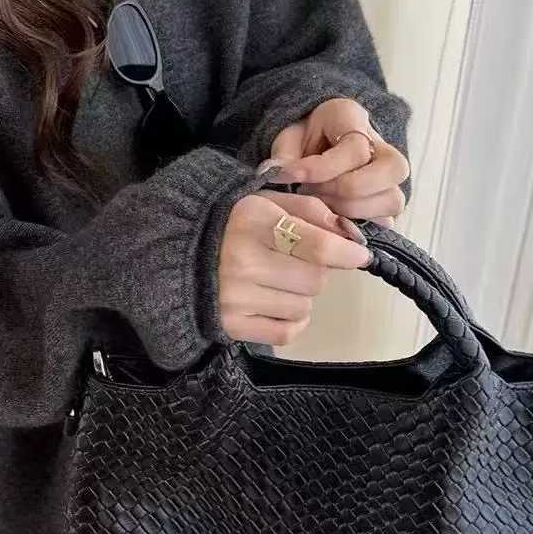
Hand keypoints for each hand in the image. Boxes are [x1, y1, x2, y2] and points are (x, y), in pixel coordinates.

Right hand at [217, 190, 371, 345]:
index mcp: (252, 220)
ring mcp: (235, 297)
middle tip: (292, 262)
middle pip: (315, 279)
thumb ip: (310, 210)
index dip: (347, 252)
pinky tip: (274, 305)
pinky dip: (291, 321)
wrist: (174, 254)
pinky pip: (287, 332)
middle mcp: (242, 260)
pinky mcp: (231, 325)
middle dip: (314, 271)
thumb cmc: (229, 224)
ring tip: (275, 281)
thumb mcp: (264, 201)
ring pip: (304, 307)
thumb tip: (350, 237)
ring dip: (299, 296)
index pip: (318, 245)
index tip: (358, 255)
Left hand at [262, 98, 409, 226]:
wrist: (312, 147)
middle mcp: (383, 147)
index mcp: (353, 119)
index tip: (290, 176)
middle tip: (310, 192)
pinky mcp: (386, 204)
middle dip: (344, 190)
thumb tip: (278, 174)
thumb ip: (284, 156)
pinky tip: (331, 221)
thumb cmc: (301, 142)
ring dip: (352, 211)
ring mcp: (390, 178)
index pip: (356, 148)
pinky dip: (359, 226)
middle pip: (391, 170)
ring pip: (392, 200)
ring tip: (320, 206)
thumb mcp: (287, 140)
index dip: (320, 168)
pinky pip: (386, 221)